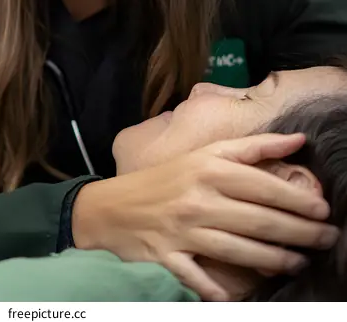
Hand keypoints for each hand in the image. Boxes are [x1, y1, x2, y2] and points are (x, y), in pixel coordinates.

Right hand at [71, 133, 337, 300]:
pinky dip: (218, 291)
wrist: (111, 206)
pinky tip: (242, 297)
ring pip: (239, 250)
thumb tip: (298, 140)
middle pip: (258, 219)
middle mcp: (198, 198)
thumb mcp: (205, 153)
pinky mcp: (169, 257)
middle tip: (326, 239)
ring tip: (300, 262)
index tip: (323, 210)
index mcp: (207, 168)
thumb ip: (252, 147)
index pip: (262, 185)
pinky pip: (199, 278)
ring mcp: (183, 230)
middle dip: (299, 232)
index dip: (297, 199)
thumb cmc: (166, 178)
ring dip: (275, 260)